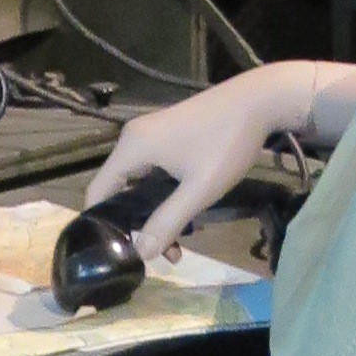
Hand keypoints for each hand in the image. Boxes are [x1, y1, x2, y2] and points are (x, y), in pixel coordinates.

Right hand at [88, 60, 336, 257]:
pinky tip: (185, 214)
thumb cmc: (226, 143)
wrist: (258, 100)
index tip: (119, 254)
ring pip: (139, 184)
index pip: (97, 192)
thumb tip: (141, 253)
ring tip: (179, 246)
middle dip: (137, 225)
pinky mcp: (167, 135)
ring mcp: (151, 134)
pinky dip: (163, 196)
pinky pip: (153, 172)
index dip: (102, 224)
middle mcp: (134, 138)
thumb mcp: (199, 190)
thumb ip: (167, 222)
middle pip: (118, 190)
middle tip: (162, 254)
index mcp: (132, 147)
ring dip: (154, 214)